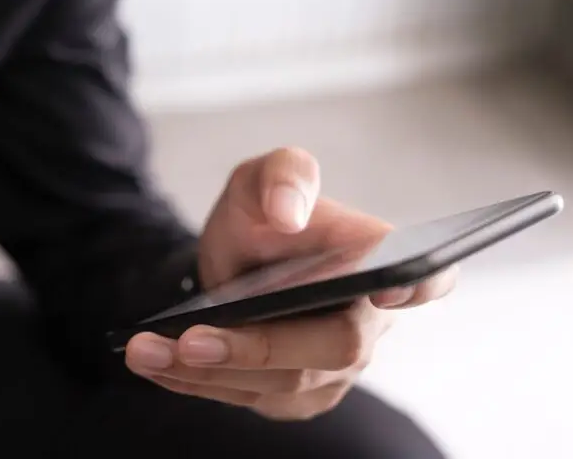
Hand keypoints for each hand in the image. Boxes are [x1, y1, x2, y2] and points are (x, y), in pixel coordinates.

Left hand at [126, 147, 457, 419]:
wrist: (233, 264)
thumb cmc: (259, 217)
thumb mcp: (259, 180)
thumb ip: (282, 176)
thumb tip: (288, 212)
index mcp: (375, 261)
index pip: (425, 277)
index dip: (421, 284)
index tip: (388, 287)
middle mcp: (366, 322)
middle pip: (334, 348)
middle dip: (261, 347)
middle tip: (193, 339)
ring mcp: (332, 368)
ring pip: (282, 383)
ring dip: (210, 370)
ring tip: (147, 351)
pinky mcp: (294, 394)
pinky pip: (248, 397)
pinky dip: (196, 382)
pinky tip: (155, 363)